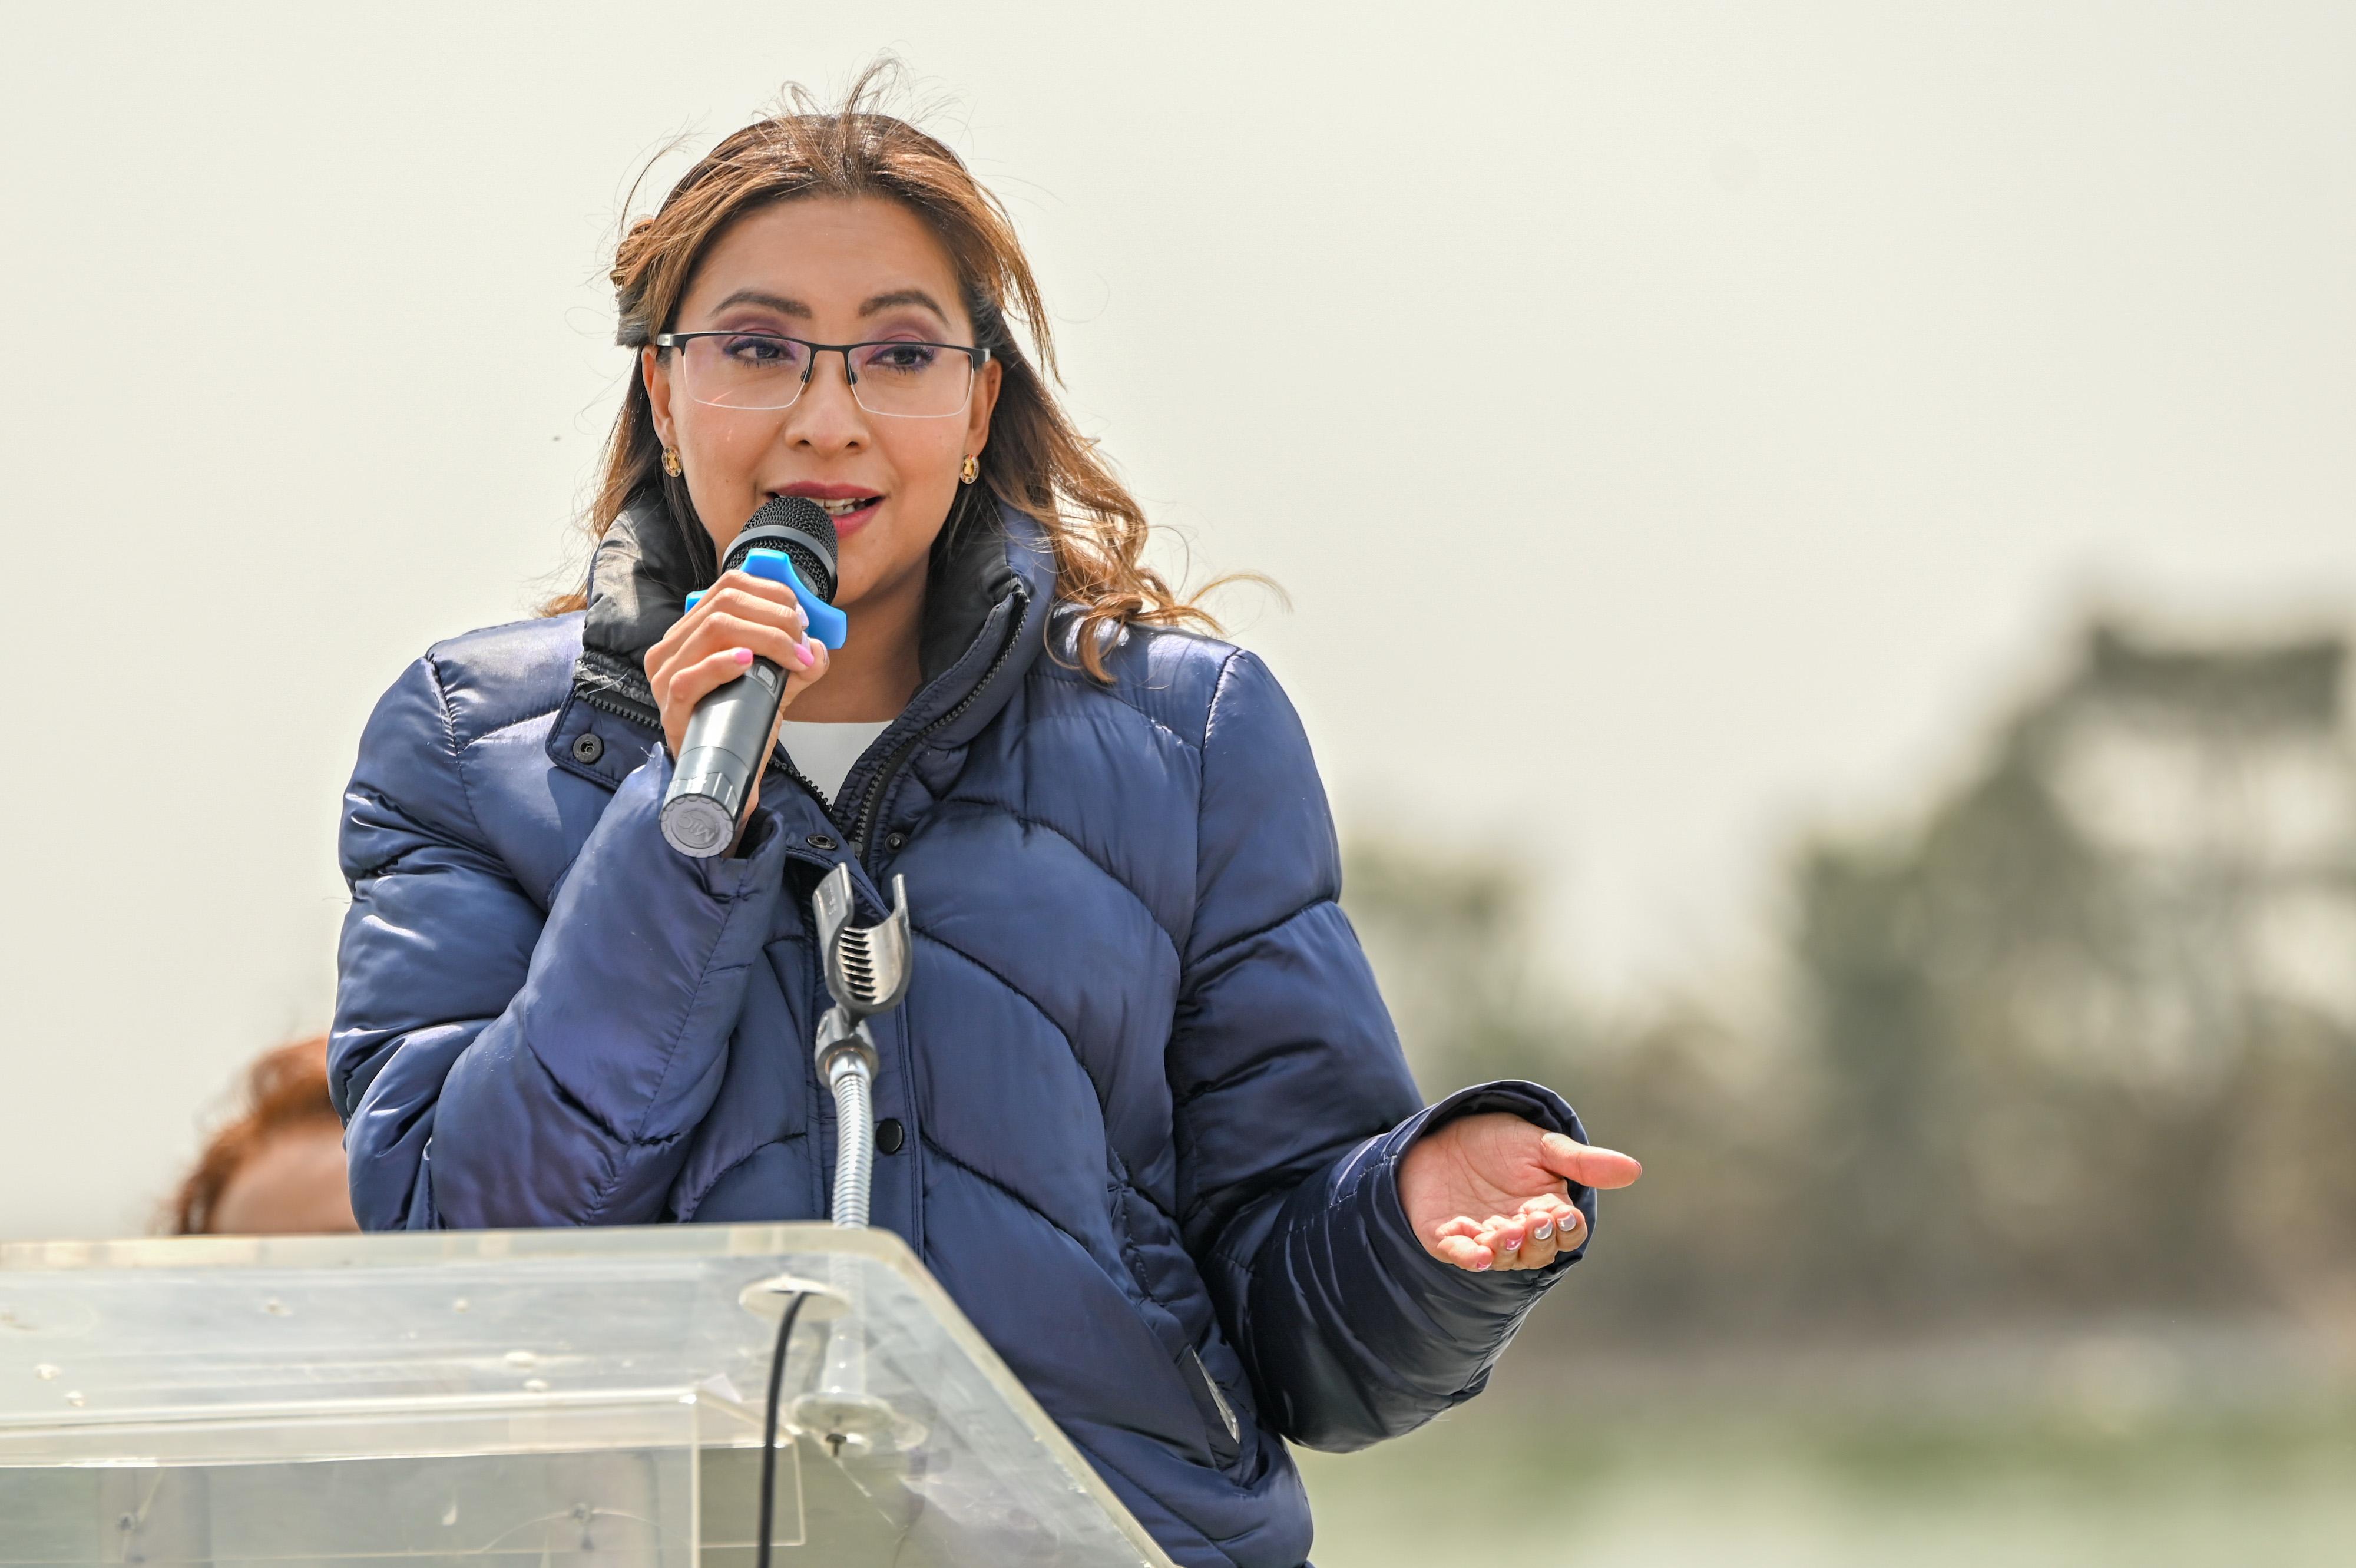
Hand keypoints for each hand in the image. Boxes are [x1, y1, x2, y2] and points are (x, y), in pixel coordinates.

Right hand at [643, 570, 830, 821]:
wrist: (725, 774)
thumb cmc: (741, 721)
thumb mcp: (774, 682)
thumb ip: (797, 661)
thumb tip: (818, 646)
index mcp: (692, 631)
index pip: (729, 586)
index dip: (773, 594)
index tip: (802, 621)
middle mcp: (672, 647)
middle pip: (726, 602)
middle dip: (776, 617)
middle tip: (802, 644)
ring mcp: (665, 676)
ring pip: (715, 629)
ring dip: (765, 638)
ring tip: (792, 658)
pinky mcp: (669, 708)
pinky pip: (689, 678)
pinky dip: (722, 665)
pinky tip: (747, 664)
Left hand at [1397, 1112, 1641, 1272]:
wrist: (1443, 1131)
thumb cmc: (1497, 1142)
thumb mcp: (1541, 1144)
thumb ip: (1581, 1162)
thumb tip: (1634, 1170)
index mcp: (1546, 1209)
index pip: (1566, 1231)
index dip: (1567, 1228)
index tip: (1563, 1215)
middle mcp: (1517, 1230)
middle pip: (1537, 1250)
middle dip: (1537, 1240)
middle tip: (1533, 1221)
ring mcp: (1482, 1237)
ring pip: (1502, 1256)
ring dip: (1507, 1249)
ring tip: (1505, 1232)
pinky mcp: (1446, 1237)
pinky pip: (1460, 1253)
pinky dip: (1469, 1257)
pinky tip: (1478, 1255)